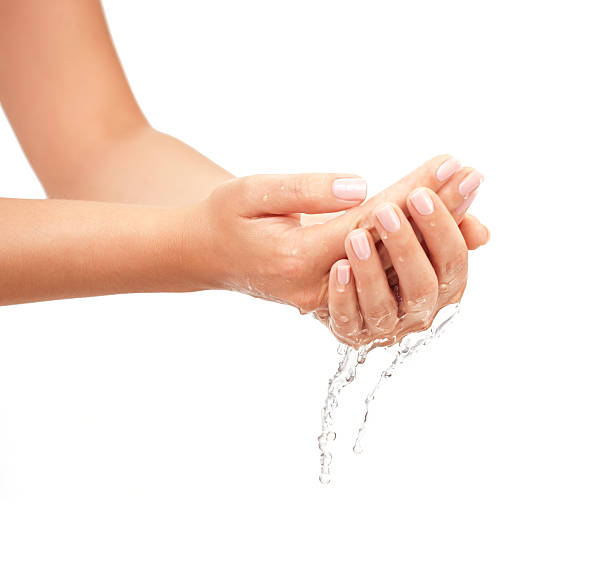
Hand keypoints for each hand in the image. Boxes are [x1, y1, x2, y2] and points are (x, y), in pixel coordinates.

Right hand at [181, 156, 486, 327]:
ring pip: (394, 269)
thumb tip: (362, 187)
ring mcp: (327, 298)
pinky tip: (442, 229)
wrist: (207, 254)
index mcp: (295, 259)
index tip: (448, 163)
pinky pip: (384, 276)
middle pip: (391, 251)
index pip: (369, 224)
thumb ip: (306, 191)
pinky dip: (414, 250)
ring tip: (466, 196)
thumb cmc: (226, 217)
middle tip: (472, 175)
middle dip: (435, 211)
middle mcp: (317, 287)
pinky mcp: (333, 297)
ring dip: (433, 233)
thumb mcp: (253, 192)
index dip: (412, 194)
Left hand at [326, 187, 470, 347]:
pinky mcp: (351, 331)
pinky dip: (344, 295)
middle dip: (406, 248)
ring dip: (370, 272)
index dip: (442, 229)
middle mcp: (419, 310)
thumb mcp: (415, 223)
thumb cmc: (384, 241)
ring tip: (355, 236)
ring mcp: (384, 325)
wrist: (333, 267)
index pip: (453, 261)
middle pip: (422, 288)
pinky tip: (339, 268)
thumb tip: (475, 193)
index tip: (421, 194)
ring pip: (383, 307)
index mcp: (443, 284)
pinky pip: (348, 320)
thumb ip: (445, 212)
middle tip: (385, 211)